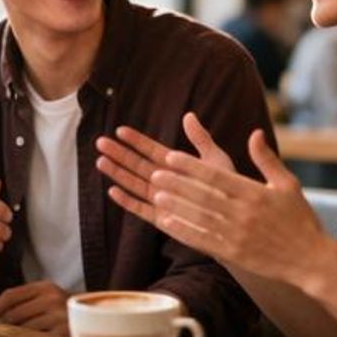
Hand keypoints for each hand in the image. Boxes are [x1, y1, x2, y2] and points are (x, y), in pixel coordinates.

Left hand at [0, 281, 70, 336]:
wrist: (97, 321)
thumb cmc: (64, 314)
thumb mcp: (49, 299)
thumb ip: (27, 302)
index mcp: (46, 287)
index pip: (11, 295)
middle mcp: (52, 297)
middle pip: (13, 314)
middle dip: (4, 326)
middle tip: (2, 335)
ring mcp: (58, 315)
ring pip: (23, 329)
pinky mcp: (63, 332)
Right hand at [95, 112, 235, 224]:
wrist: (236, 220)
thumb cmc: (229, 189)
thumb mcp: (216, 159)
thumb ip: (200, 139)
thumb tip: (189, 115)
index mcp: (176, 165)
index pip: (151, 150)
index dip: (136, 140)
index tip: (120, 130)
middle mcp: (165, 181)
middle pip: (137, 165)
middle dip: (119, 154)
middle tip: (100, 142)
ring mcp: (162, 200)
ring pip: (135, 184)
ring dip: (118, 173)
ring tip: (100, 161)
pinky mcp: (161, 219)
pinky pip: (141, 209)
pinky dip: (127, 201)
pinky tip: (113, 191)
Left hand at [98, 114, 325, 285]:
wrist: (310, 260)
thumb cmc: (299, 218)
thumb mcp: (288, 184)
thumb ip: (267, 159)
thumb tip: (255, 133)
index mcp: (255, 194)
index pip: (217, 177)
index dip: (192, 166)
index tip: (172, 156)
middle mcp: (244, 214)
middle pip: (204, 196)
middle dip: (177, 185)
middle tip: (155, 174)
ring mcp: (237, 236)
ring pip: (200, 218)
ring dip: (176, 207)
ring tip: (155, 195)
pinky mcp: (234, 255)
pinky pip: (204, 241)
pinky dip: (184, 231)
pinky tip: (167, 223)